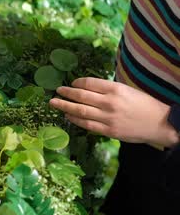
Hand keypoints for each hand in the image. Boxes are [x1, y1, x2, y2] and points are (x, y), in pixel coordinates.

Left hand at [49, 78, 179, 148]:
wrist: (160, 124)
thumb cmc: (144, 105)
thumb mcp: (127, 90)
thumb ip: (108, 90)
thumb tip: (87, 88)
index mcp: (115, 89)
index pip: (89, 83)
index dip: (77, 83)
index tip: (71, 83)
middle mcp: (109, 102)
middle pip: (81, 96)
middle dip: (66, 93)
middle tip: (56, 91)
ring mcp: (108, 118)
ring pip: (80, 111)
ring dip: (65, 106)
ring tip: (54, 103)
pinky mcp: (108, 131)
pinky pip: (87, 125)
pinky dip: (74, 120)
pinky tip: (67, 116)